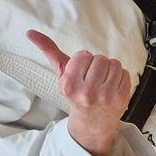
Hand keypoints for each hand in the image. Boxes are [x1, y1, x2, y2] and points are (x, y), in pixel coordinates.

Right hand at [26, 30, 132, 155]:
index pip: (83, 55)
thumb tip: (30, 32)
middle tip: (93, 80)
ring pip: (114, 64)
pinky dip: (120, 78)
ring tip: (103, 83)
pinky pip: (125, 73)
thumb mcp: (61, 74)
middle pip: (100, 58)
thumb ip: (48, 51)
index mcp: (69, 85)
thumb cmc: (76, 93)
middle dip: (97, 66)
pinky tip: (112, 88)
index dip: (84, 61)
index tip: (81, 74)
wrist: (91, 123)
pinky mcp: (121, 99)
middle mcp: (86, 93)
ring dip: (110, 70)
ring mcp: (105, 97)